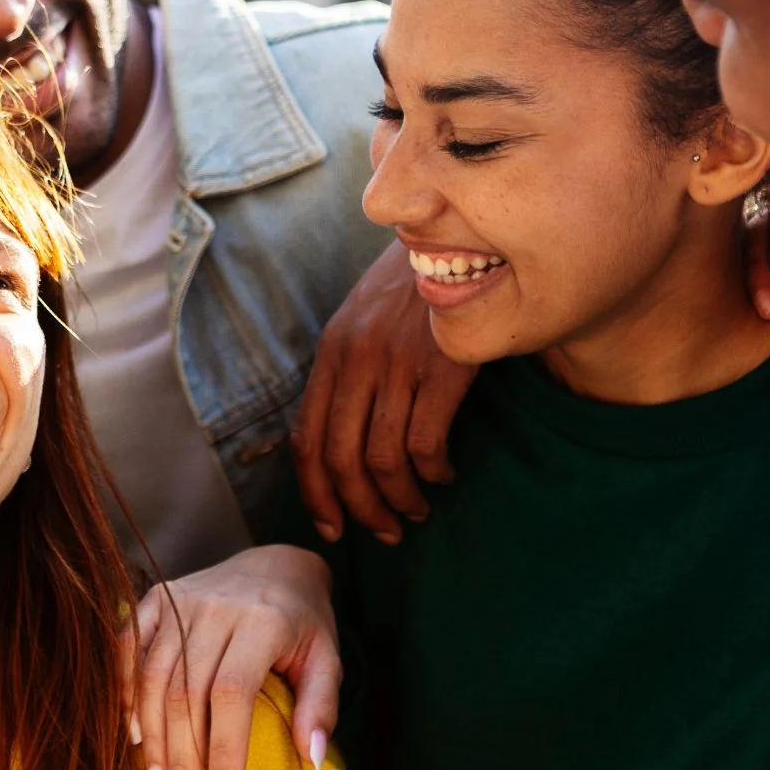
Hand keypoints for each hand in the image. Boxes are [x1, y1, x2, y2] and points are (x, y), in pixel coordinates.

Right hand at [126, 545, 340, 769]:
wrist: (275, 562)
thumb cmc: (304, 623)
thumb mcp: (328, 659)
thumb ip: (321, 707)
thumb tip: (313, 762)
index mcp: (262, 621)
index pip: (231, 694)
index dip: (224, 752)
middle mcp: (215, 607)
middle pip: (186, 694)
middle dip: (182, 763)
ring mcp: (179, 599)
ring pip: (152, 679)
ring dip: (152, 742)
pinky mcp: (155, 598)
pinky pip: (127, 649)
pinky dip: (124, 695)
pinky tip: (133, 740)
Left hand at [292, 240, 478, 543]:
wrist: (462, 237)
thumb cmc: (413, 290)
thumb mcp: (362, 322)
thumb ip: (347, 374)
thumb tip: (338, 443)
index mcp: (331, 353)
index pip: (306, 440)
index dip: (315, 494)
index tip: (333, 528)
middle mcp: (356, 360)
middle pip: (341, 460)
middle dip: (361, 510)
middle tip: (387, 531)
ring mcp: (398, 363)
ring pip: (383, 460)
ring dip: (401, 499)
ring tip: (418, 508)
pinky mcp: (443, 368)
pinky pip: (427, 443)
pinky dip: (433, 472)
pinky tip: (445, 474)